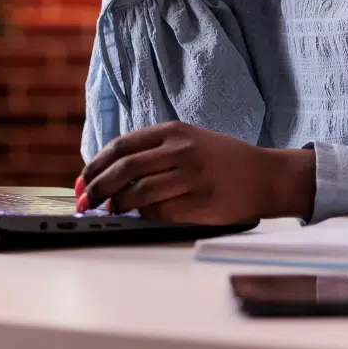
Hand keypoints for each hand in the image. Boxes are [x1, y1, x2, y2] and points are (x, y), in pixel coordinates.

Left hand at [76, 122, 316, 224]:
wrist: (264, 175)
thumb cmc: (221, 160)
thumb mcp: (188, 141)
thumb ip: (153, 151)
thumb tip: (106, 173)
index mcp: (174, 131)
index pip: (121, 146)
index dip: (95, 165)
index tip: (83, 180)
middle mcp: (181, 150)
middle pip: (124, 169)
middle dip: (98, 188)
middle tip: (86, 201)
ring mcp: (192, 176)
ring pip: (138, 193)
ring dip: (118, 205)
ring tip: (112, 210)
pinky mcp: (200, 202)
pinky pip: (159, 213)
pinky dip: (143, 217)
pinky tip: (140, 217)